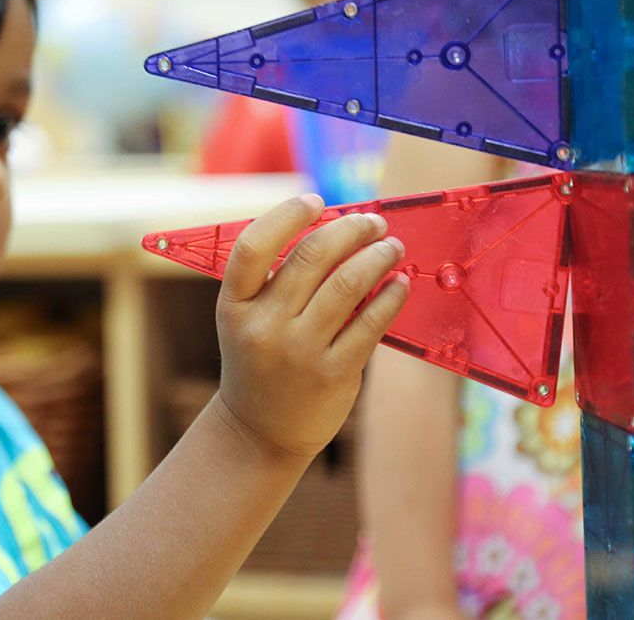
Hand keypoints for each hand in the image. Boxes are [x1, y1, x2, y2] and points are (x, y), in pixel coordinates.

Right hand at [214, 194, 407, 457]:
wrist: (259, 432)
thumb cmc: (259, 361)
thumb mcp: (247, 320)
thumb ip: (276, 280)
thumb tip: (336, 230)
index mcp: (234, 306)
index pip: (253, 246)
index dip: (286, 216)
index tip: (317, 201)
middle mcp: (263, 326)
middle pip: (311, 257)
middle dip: (350, 230)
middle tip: (372, 223)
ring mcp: (298, 352)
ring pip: (348, 284)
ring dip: (378, 256)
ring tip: (392, 246)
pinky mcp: (333, 373)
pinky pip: (371, 322)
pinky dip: (391, 295)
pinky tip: (400, 283)